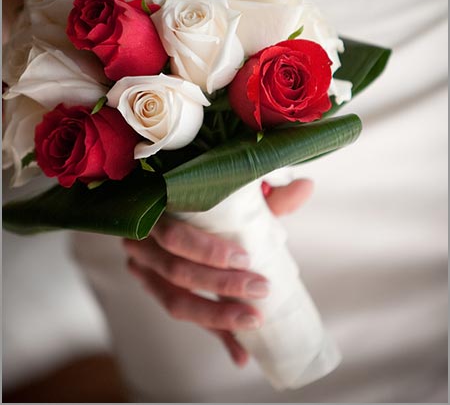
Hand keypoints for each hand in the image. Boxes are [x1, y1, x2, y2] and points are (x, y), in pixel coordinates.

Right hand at [124, 178, 312, 366]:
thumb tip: (305, 187)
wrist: (173, 202)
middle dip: (221, 285)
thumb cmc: (203, 196)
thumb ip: (265, 192)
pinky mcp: (156, 291)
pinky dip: (215, 333)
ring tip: (254, 320)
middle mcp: (142, 240)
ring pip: (175, 301)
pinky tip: (241, 352)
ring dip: (217, 316)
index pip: (174, 235)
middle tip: (261, 288)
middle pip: (177, 271)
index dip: (207, 251)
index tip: (245, 258)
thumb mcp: (231, 191)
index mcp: (156, 210)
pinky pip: (185, 316)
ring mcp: (142, 268)